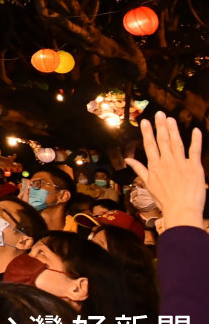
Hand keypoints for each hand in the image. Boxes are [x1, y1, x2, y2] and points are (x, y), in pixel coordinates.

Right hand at [125, 112, 204, 229]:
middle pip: (163, 140)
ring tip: (170, 119)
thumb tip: (128, 160)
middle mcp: (167, 162)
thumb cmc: (165, 200)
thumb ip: (140, 170)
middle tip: (160, 114)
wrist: (182, 210)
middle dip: (160, 126)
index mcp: (155, 166)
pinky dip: (196, 140)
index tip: (145, 121)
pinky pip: (195, 151)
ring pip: (177, 142)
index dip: (147, 132)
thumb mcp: (149, 185)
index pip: (150, 145)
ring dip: (173, 130)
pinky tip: (195, 130)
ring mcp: (181, 163)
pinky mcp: (195, 167)